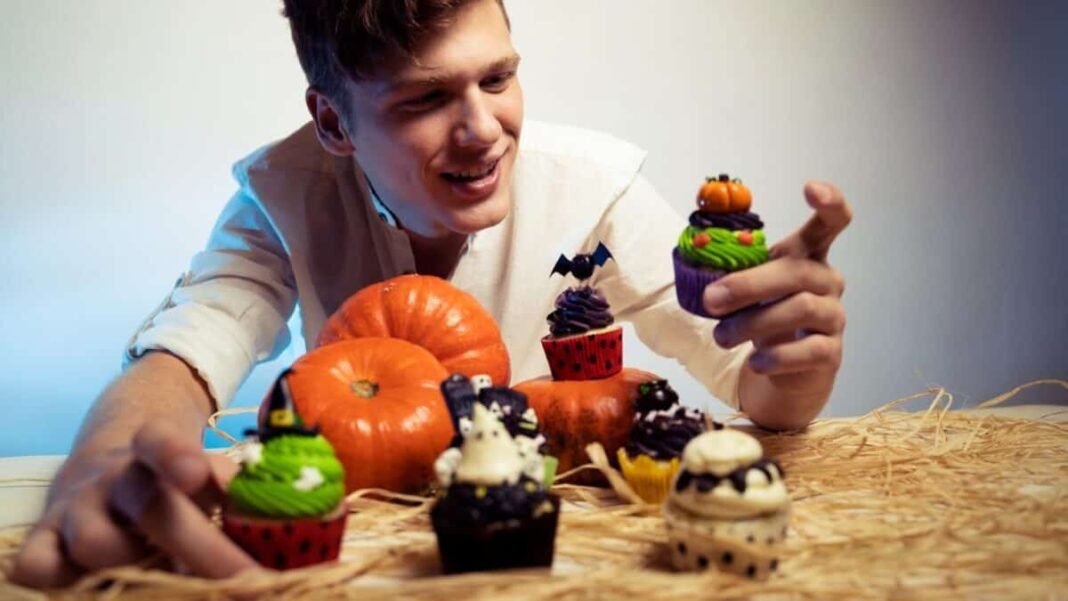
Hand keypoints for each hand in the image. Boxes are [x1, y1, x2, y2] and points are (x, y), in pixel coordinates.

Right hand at [11, 422, 256, 587]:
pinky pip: (37, 565)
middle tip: (242, 578)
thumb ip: (228, 492)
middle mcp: (114, 476)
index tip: (194, 474)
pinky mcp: (42, 538)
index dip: (173, 453)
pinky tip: (95, 584)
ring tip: (164, 573)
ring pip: (95, 542)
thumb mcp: (203, 475)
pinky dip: (60, 579)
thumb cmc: (168, 482)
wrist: (103, 468)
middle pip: (149, 506)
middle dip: (198, 546)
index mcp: (154, 451)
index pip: (157, 439)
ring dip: (136, 566)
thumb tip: (261, 520)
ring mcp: (75, 508)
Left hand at [703, 181, 850, 428]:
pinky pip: (809, 351)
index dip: (829, 202)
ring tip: (721, 336)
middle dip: (749, 285)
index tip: (810, 188)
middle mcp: (827, 281)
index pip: (832, 222)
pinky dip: (776, 356)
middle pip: (798, 272)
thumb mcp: (745, 288)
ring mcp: (833, 316)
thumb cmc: (763, 317)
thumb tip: (695, 262)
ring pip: (801, 309)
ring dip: (753, 323)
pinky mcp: (831, 352)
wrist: (779, 369)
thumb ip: (730, 270)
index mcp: (808, 256)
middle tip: (710, 301)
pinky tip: (755, 361)